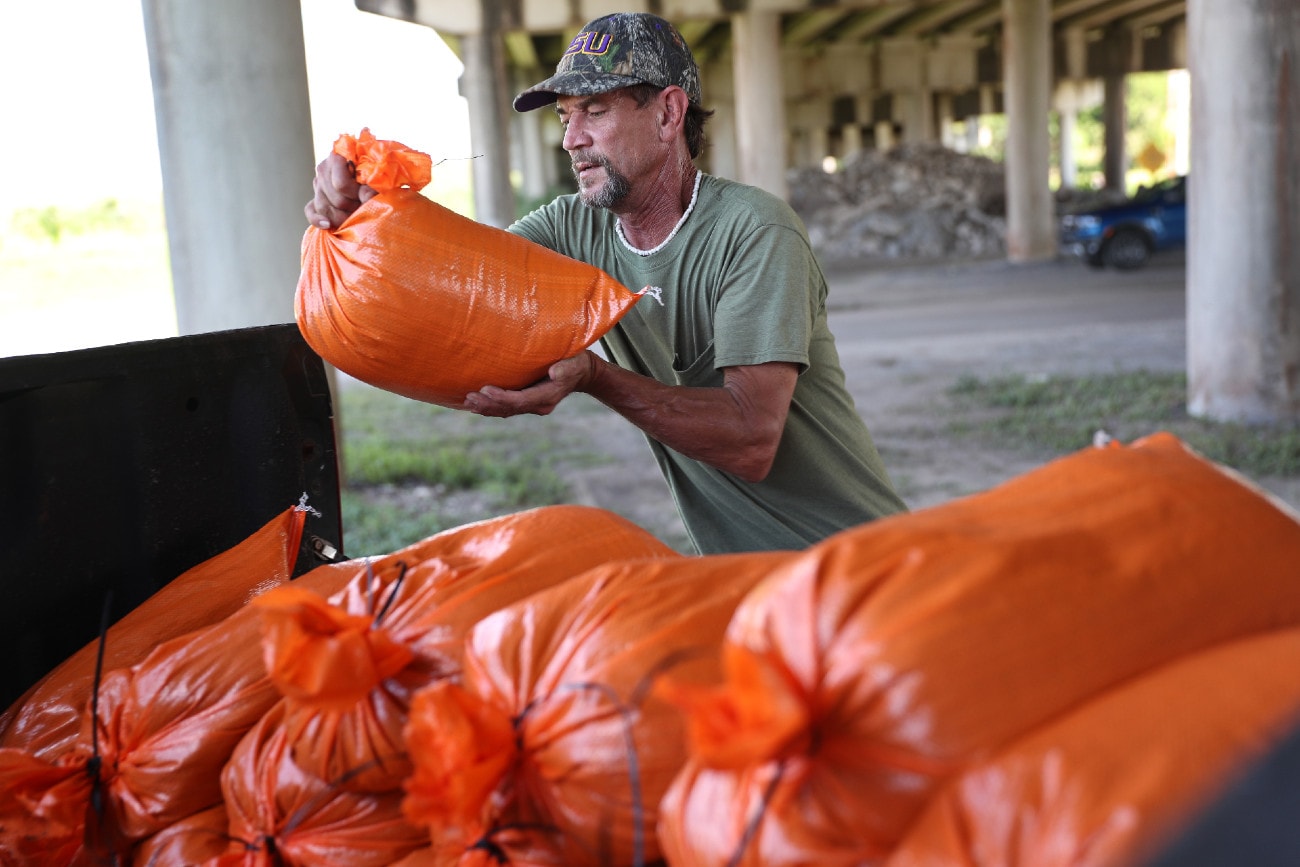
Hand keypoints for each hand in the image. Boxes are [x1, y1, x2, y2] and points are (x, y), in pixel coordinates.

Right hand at [304, 152, 376, 228]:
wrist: (376, 179)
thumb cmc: (380, 176)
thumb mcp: (380, 176)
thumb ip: (375, 185)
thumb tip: (366, 196)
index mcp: (339, 156)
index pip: (341, 185)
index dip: (357, 195)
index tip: (370, 197)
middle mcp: (324, 168)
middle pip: (336, 200)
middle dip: (354, 208)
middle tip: (368, 209)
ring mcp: (318, 184)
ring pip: (324, 207)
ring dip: (344, 217)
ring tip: (358, 217)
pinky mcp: (315, 198)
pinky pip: (310, 211)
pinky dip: (317, 220)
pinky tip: (327, 225)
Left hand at [463, 353, 596, 416]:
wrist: (582, 373)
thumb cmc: (576, 363)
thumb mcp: (575, 363)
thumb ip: (565, 368)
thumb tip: (553, 371)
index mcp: (548, 397)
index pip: (520, 400)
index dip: (501, 397)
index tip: (485, 389)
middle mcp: (539, 405)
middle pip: (509, 408)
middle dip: (488, 404)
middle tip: (469, 397)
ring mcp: (533, 405)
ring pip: (506, 410)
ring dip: (487, 407)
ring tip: (468, 402)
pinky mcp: (528, 401)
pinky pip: (508, 407)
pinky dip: (492, 406)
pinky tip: (478, 404)